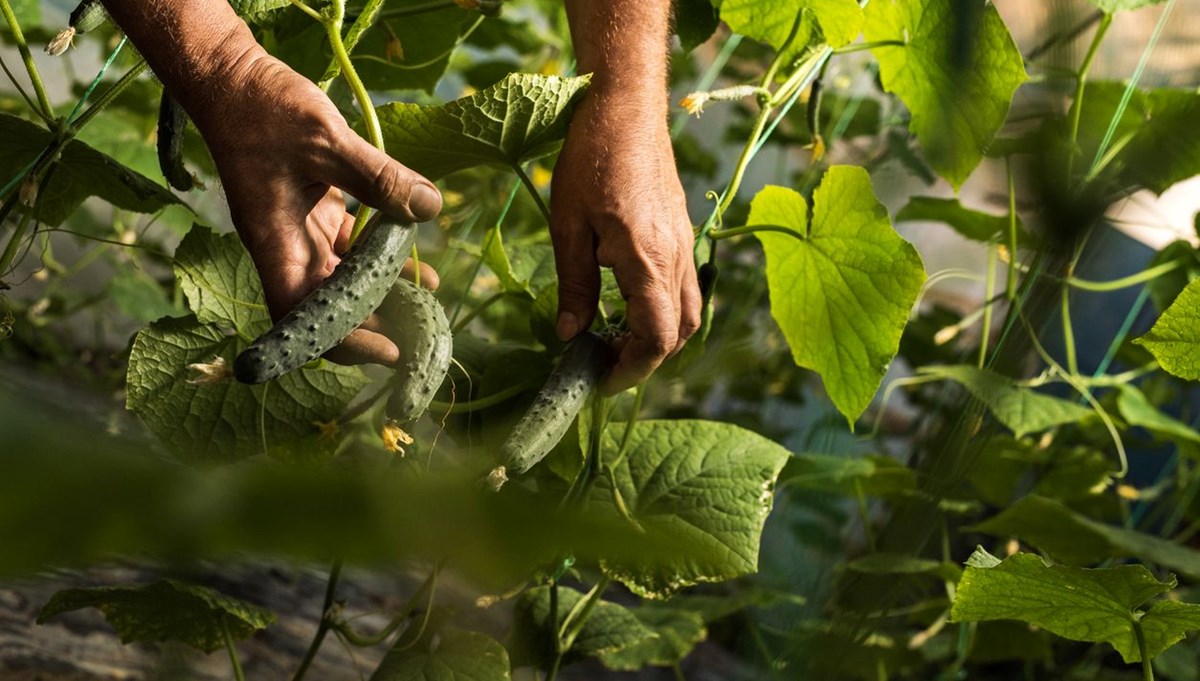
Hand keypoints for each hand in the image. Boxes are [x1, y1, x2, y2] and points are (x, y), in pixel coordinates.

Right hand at [187, 48, 441, 364]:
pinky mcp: (313, 211)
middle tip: (422, 331)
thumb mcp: (327, 139)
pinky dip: (379, 255)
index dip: (342, 342)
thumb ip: (379, 178)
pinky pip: (349, 247)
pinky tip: (414, 260)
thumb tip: (429, 208)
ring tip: (426, 299)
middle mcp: (285, 246)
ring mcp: (299, 231)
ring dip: (382, 290)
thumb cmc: (263, 107)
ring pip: (342, 278)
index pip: (302, 316)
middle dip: (373, 323)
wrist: (231, 76)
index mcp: (274, 242)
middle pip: (326, 307)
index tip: (389, 350)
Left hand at [550, 90, 700, 393]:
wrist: (626, 106)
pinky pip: (685, 287)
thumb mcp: (568, 225)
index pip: (656, 338)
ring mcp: (685, 244)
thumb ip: (574, 285)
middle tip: (603, 367)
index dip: (629, 370)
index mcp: (648, 260)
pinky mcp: (682, 233)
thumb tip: (569, 335)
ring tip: (616, 340)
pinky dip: (663, 310)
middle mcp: (676, 258)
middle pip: (679, 333)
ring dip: (658, 337)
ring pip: (688, 312)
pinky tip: (629, 305)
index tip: (598, 381)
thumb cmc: (590, 158)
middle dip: (645, 361)